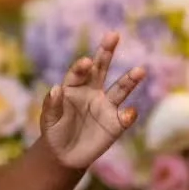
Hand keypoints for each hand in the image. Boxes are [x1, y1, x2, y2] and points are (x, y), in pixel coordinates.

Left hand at [39, 31, 144, 172]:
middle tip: (113, 35)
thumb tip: (56, 88)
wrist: (64, 155)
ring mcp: (106, 106)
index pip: (79, 73)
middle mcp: (92, 91)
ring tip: (140, 70)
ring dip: (130, 80)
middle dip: (106, 52)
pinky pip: (125, 117)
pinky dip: (129, 115)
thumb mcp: (48, 120)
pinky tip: (129, 114)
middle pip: (101, 68)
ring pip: (120, 89)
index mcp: (73, 87)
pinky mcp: (116, 124)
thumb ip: (52, 105)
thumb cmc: (54, 132)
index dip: (82, 67)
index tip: (86, 62)